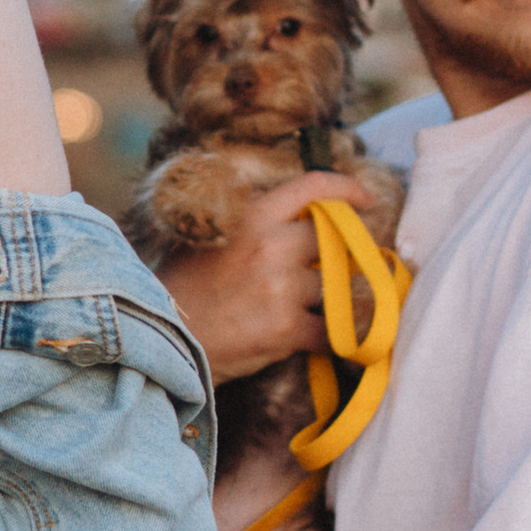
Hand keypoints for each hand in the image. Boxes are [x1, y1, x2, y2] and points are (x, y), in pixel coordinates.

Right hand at [160, 173, 370, 380]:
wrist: (166, 337)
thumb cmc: (184, 287)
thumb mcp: (211, 235)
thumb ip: (255, 224)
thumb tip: (300, 218)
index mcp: (253, 217)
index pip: (312, 188)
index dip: (346, 190)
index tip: (365, 200)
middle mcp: (271, 246)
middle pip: (332, 240)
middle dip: (338, 255)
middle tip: (335, 268)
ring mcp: (281, 288)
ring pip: (333, 287)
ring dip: (327, 299)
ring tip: (302, 310)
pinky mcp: (286, 329)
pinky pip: (331, 330)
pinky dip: (332, 339)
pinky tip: (322, 342)